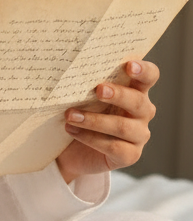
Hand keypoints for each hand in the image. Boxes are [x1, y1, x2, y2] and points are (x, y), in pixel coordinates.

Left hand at [57, 60, 157, 182]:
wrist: (73, 151)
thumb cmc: (83, 114)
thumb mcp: (86, 98)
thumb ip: (89, 85)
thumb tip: (73, 72)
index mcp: (136, 91)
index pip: (150, 77)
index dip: (144, 70)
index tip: (130, 65)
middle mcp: (142, 112)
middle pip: (138, 101)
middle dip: (118, 95)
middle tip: (98, 90)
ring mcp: (139, 135)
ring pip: (123, 127)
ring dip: (94, 120)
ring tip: (70, 115)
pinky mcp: (130, 155)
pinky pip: (113, 147)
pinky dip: (90, 138)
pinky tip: (72, 130)